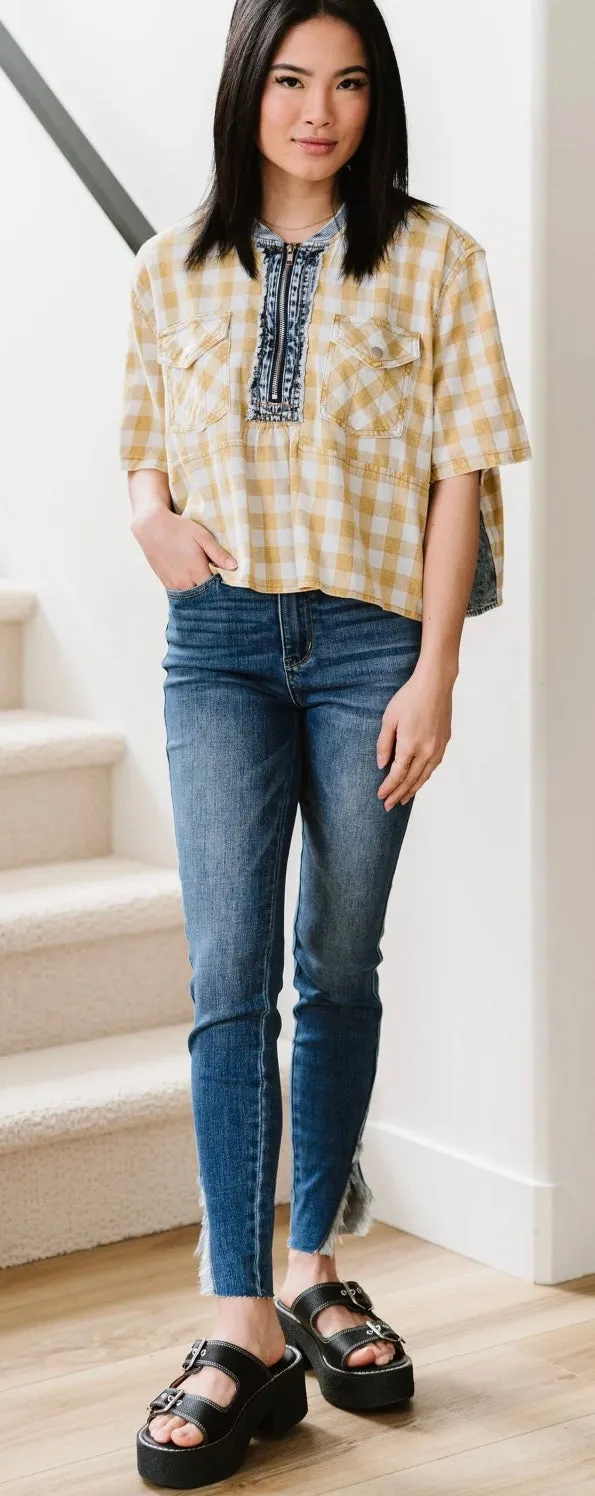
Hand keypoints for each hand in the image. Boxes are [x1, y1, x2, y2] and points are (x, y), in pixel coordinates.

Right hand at [131, 508, 237, 589]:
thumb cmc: (179, 529)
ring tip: (208, 588)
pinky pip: (181, 594)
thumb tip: (235, 567)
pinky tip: (194, 585)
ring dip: (200, 594)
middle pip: (204, 596)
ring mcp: (173, 584)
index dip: (224, 588)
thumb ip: (218, 554)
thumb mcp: (202, 537)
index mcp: (197, 571)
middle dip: (213, 594)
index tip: (231, 586)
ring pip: (192, 597)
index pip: (215, 590)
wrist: (151, 527)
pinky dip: (189, 592)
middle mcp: (184, 582)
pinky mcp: (165, 582)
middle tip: (221, 589)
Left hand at [375, 662, 453, 809]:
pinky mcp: (444, 742)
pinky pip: (433, 766)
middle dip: (398, 794)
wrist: (435, 685)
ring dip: (413, 789)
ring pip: (424, 776)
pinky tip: (419, 780)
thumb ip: (384, 744)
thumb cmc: (409, 698)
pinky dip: (425, 777)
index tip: (381, 797)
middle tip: (389, 806)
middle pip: (411, 780)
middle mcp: (426, 751)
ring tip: (403, 799)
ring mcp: (438, 748)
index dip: (388, 788)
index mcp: (410, 746)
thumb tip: (382, 765)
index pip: (397, 775)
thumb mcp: (388, 719)